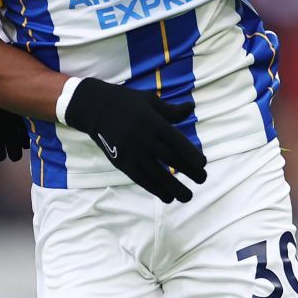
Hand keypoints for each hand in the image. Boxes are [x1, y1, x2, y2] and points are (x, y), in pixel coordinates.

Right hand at [61, 79, 207, 202]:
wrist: (94, 108)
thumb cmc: (126, 102)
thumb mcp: (150, 100)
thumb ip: (171, 110)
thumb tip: (191, 107)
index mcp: (153, 122)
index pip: (176, 141)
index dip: (191, 154)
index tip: (203, 164)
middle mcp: (144, 139)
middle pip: (170, 159)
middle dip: (189, 172)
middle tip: (202, 180)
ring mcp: (132, 152)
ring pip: (156, 174)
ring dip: (173, 188)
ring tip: (187, 197)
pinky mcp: (122, 162)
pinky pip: (141, 179)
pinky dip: (155, 190)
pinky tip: (167, 197)